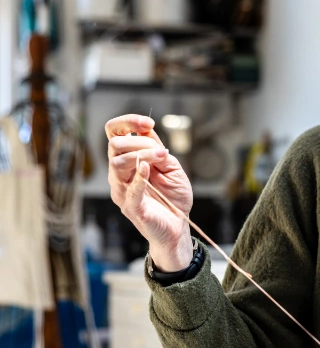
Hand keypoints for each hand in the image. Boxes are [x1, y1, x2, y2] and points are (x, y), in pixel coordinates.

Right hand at [106, 114, 193, 270]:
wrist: (178, 225)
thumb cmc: (173, 197)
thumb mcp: (172, 168)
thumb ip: (159, 152)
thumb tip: (148, 133)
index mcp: (127, 161)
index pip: (113, 133)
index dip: (127, 122)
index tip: (148, 122)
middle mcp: (119, 174)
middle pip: (114, 145)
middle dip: (139, 141)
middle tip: (162, 151)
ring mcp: (122, 190)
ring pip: (117, 163)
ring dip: (143, 154)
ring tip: (162, 158)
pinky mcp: (131, 207)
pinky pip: (129, 190)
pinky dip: (139, 178)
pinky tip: (148, 169)